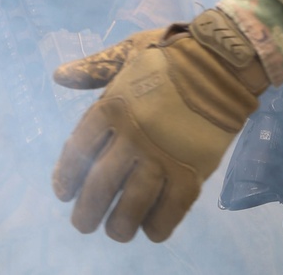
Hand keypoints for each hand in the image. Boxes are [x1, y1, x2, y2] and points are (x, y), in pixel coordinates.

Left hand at [51, 9, 266, 242]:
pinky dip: (157, 227)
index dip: (66, 176)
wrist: (223, 60)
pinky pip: (168, 213)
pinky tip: (152, 228)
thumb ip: (95, 68)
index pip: (77, 152)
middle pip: (99, 187)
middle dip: (86, 213)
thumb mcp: (129, 52)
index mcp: (112, 107)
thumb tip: (59, 76)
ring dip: (119, 227)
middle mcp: (132, 136)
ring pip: (131, 208)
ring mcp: (162, 157)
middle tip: (84, 223)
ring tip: (117, 230)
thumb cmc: (173, 56)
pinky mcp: (191, 173)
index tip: (64, 192)